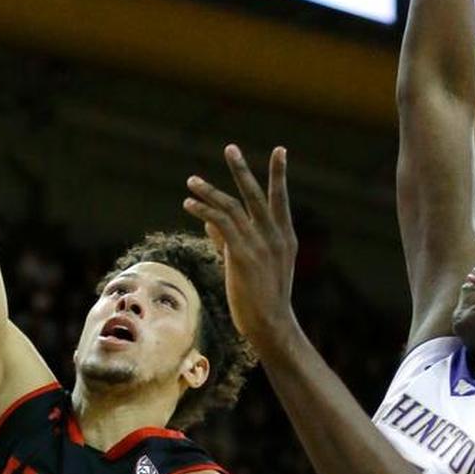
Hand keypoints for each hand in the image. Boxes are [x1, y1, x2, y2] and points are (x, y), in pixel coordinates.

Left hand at [184, 145, 297, 340]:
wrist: (270, 324)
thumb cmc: (262, 299)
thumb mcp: (253, 266)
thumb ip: (230, 240)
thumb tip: (209, 223)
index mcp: (285, 237)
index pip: (280, 199)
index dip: (279, 174)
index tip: (281, 150)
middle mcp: (275, 236)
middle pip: (257, 194)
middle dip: (241, 170)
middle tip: (230, 148)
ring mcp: (260, 244)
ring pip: (232, 207)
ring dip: (209, 191)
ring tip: (191, 180)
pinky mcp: (242, 254)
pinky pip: (220, 224)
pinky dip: (203, 211)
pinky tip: (189, 205)